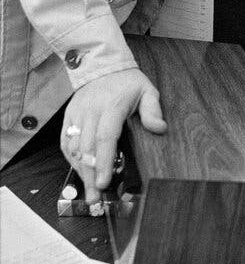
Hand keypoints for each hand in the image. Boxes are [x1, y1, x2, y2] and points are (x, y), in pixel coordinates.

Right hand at [61, 69, 166, 203]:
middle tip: (95, 198)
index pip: (105, 137)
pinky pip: (65, 141)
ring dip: (80, 170)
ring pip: (73, 147)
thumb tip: (160, 128)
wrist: (102, 65)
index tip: (104, 182)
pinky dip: (70, 159)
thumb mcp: (147, 90)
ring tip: (89, 191)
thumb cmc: (127, 82)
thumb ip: (153, 110)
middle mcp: (91, 111)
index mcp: (112, 105)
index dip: (104, 161)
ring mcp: (77, 114)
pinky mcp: (69, 117)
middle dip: (90, 174)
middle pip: (87, 148)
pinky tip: (79, 172)